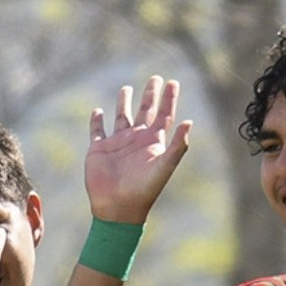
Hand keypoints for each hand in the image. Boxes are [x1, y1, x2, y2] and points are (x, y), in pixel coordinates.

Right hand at [86, 76, 191, 223]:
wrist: (118, 208)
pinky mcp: (99, 150)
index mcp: (153, 143)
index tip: (173, 82)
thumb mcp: (163, 166)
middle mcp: (136, 140)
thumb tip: (189, 121)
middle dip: (150, 95)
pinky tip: (97, 112)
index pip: (164, 115)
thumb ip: (177, 146)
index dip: (169, 99)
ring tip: (126, 88)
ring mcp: (118, 144)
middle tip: (155, 78)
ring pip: (121, 117)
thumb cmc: (143, 190)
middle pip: (145, 111)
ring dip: (123, 103)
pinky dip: (96, 121)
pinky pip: (97, 131)